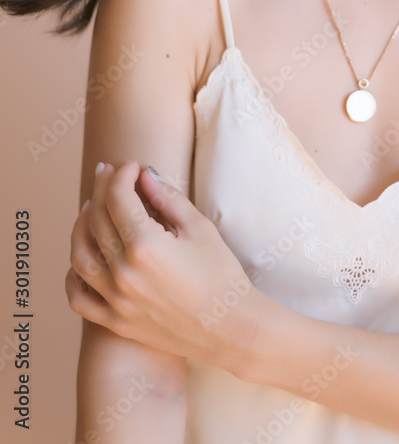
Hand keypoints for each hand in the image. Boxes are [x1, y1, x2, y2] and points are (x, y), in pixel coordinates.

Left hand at [65, 161, 260, 372]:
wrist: (230, 327)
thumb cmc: (221, 274)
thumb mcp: (199, 228)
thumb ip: (167, 198)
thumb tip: (144, 176)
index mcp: (145, 245)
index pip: (118, 197)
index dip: (122, 174)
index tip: (133, 166)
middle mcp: (123, 272)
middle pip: (96, 219)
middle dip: (102, 189)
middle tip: (110, 173)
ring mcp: (116, 300)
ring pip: (79, 255)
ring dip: (81, 225)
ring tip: (92, 209)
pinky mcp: (116, 321)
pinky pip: (79, 298)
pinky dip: (73, 275)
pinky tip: (84, 257)